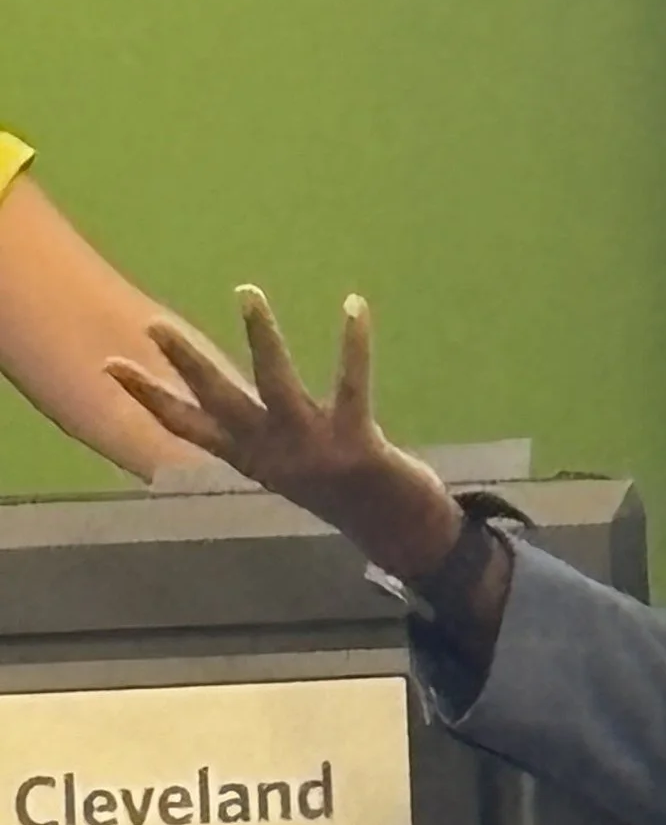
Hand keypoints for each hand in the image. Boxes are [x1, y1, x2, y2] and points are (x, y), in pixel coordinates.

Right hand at [108, 288, 464, 586]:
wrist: (396, 531)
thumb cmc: (342, 490)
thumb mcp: (288, 467)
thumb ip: (256, 439)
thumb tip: (223, 409)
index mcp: (252, 459)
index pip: (187, 426)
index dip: (148, 396)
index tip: (110, 365)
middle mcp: (273, 454)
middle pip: (219, 402)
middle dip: (186, 363)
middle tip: (154, 324)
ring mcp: (312, 449)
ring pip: (276, 383)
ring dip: (261, 337)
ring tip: (246, 293)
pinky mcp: (355, 443)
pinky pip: (351, 383)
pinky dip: (353, 343)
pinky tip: (353, 304)